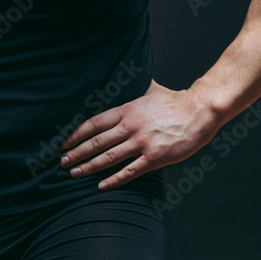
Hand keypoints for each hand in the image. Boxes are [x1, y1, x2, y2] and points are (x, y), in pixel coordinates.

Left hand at [59, 80, 216, 190]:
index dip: (77, 134)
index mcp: (127, 109)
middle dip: (77, 153)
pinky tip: (101, 186)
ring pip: (109, 158)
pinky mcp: (154, 158)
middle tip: (62, 162)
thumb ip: (133, 88)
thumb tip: (123, 73)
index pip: (94, 123)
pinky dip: (114, 180)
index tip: (64, 143)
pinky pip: (130, 172)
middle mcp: (130, 126)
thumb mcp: (149, 89)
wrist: (198, 112)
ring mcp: (142, 143)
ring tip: (74, 174)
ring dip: (89, 167)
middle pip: (97, 141)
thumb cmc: (174, 101)